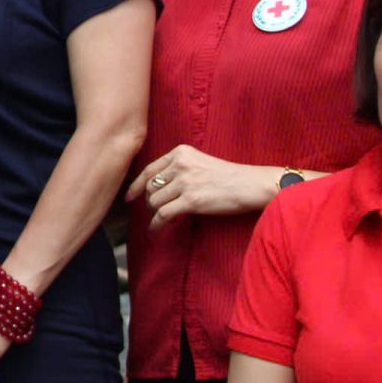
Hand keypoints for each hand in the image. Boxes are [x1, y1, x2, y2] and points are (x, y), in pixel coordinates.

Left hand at [126, 144, 278, 229]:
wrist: (252, 185)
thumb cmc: (230, 177)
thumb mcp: (200, 162)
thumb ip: (179, 168)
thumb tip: (156, 187)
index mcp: (180, 152)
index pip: (149, 170)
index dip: (136, 185)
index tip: (129, 196)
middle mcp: (180, 165)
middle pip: (151, 188)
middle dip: (151, 202)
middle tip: (156, 211)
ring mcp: (185, 182)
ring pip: (155, 202)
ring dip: (156, 213)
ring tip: (165, 218)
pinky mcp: (191, 200)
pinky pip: (163, 215)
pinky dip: (156, 224)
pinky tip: (157, 229)